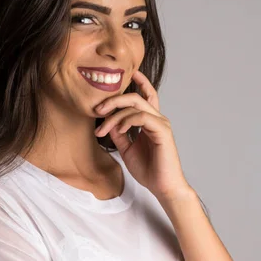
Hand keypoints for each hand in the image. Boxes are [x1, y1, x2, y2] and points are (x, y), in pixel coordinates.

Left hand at [94, 70, 192, 202]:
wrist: (162, 187)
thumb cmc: (148, 170)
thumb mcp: (127, 149)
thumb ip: (119, 134)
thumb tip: (107, 122)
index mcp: (151, 121)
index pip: (146, 95)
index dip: (139, 82)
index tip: (127, 73)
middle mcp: (157, 119)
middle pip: (135, 97)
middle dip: (113, 100)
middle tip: (97, 109)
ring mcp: (161, 123)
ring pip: (136, 105)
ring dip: (115, 114)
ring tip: (103, 128)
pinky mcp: (162, 131)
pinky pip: (141, 117)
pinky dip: (126, 121)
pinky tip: (118, 130)